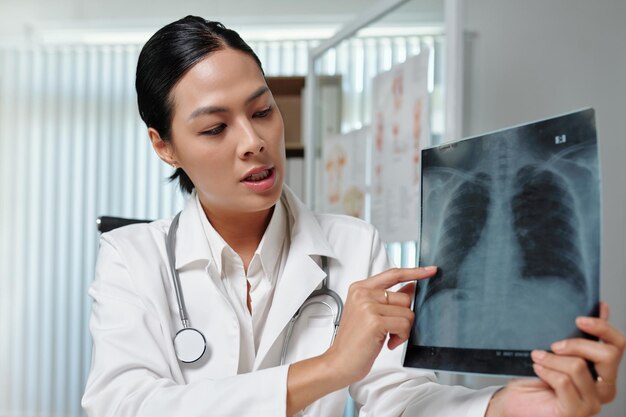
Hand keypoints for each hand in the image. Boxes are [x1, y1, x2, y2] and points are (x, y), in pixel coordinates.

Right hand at [324, 266, 435, 384]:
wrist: (340, 361)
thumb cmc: (354, 341)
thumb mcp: (370, 314)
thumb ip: (388, 299)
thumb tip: (410, 287)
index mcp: (360, 288)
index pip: (393, 274)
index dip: (414, 272)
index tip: (430, 270)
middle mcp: (363, 294)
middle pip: (405, 297)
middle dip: (404, 316)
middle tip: (390, 329)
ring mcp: (368, 306)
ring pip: (407, 312)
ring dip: (403, 329)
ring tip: (388, 337)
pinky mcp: (375, 321)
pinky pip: (404, 325)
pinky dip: (402, 337)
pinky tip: (389, 342)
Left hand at [486, 302, 625, 416]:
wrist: (516, 398)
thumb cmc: (537, 376)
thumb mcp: (560, 350)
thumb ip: (581, 333)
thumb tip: (602, 307)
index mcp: (603, 371)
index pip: (618, 345)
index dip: (602, 328)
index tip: (580, 319)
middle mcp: (603, 388)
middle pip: (607, 355)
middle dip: (575, 344)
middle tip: (553, 345)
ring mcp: (592, 403)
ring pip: (579, 366)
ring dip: (552, 359)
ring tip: (539, 359)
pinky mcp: (575, 411)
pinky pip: (564, 381)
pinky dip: (546, 371)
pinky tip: (539, 371)